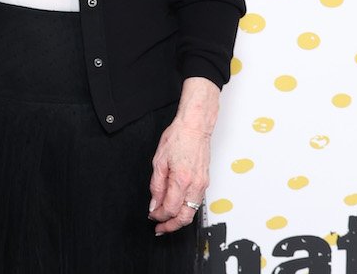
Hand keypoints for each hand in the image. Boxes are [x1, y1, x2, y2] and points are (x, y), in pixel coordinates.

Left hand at [148, 77, 219, 234]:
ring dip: (179, 219)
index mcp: (181, 180)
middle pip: (185, 217)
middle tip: (160, 229)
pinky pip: (196, 202)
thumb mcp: (159, 160)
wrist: (195, 127)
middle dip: (171, 226)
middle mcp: (195, 185)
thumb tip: (154, 203)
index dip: (159, 216)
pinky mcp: (205, 182)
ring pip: (192, 212)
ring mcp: (202, 185)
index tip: (152, 216)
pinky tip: (177, 207)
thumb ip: (156, 185)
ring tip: (166, 220)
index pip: (170, 209)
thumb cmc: (178, 138)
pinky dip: (186, 209)